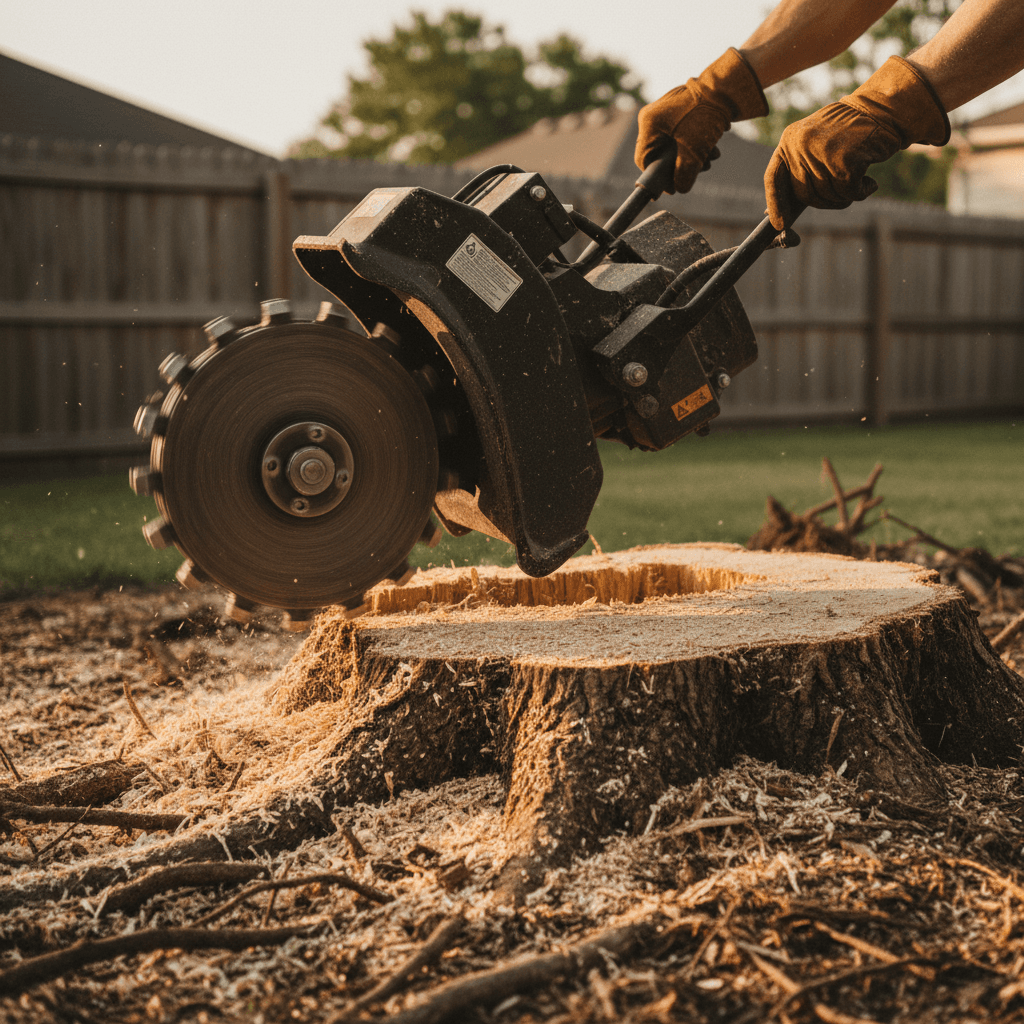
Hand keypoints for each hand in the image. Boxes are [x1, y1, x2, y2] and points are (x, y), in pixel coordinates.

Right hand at [635, 48, 767, 194]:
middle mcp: (653, 116)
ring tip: (711, 157)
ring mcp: (666, 111)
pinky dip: (695, 143)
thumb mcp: (694, 151)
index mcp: (649, 123)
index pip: (644, 159)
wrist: (728, 86)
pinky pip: (681, 133)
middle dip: (682, 164)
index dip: (658, 177)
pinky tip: (712, 147)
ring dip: (692, 155)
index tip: (674, 187)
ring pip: (674, 144)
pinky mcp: (680, 109)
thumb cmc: (706, 115)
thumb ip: (685, 174)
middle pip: (661, 152)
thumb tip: (680, 188)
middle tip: (700, 170)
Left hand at [765, 56, 949, 227]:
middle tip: (844, 193)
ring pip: (827, 196)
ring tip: (859, 178)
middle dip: (825, 201)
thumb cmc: (849, 134)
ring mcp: (822, 151)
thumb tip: (778, 216)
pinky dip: (861, 192)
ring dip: (846, 196)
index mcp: (790, 139)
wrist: (882, 110)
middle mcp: (801, 144)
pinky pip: (848, 193)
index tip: (779, 224)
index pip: (773, 177)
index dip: (775, 203)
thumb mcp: (815, 144)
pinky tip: (870, 182)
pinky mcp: (845, 159)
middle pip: (805, 194)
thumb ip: (799, 170)